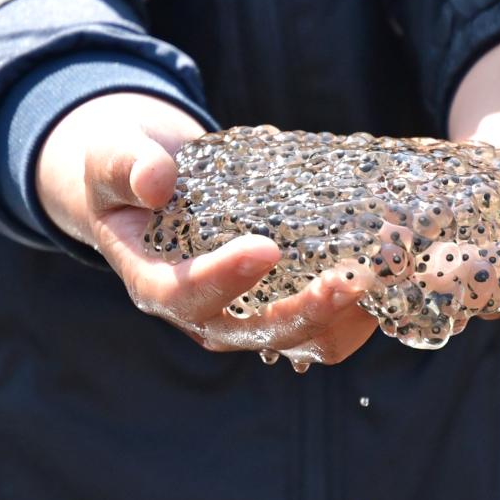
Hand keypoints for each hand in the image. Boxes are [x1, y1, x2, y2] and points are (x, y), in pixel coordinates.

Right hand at [36, 93, 379, 368]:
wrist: (147, 184)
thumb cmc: (125, 169)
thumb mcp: (112, 156)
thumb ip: (126, 165)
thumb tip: (157, 181)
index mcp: (153, 280)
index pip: (184, 294)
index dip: (225, 278)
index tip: (267, 248)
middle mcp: (199, 312)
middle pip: (251, 334)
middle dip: (304, 313)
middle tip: (350, 279)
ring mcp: (241, 315)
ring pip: (296, 342)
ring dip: (341, 321)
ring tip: (381, 280)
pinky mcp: (274, 305)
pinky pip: (319, 328)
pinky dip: (354, 314)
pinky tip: (387, 281)